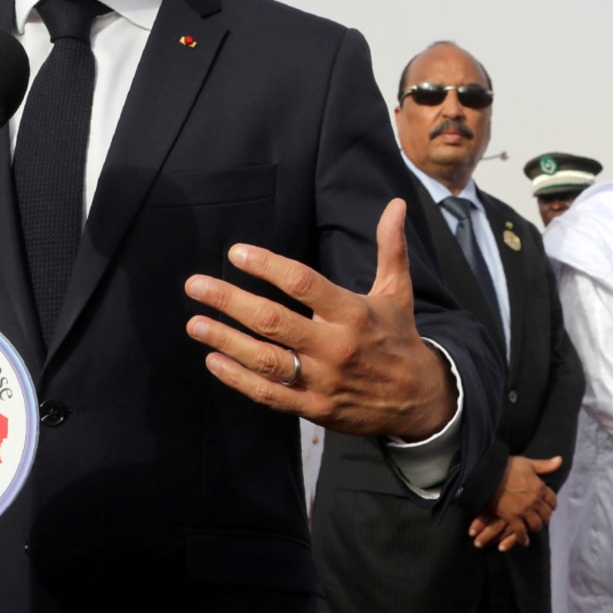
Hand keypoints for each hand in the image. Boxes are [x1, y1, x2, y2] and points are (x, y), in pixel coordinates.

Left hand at [184, 199, 456, 440]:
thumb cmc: (399, 338)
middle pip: (273, 321)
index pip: (302, 283)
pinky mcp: (314, 408)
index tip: (236, 253)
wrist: (419, 400)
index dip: (267, 266)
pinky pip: (270, 394)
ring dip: (225, 340)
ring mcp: (322, 380)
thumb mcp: (397, 291)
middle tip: (195, 285)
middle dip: (229, 300)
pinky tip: (213, 361)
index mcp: (353, 312)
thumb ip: (390, 247)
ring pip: (265, 359)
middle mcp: (335, 346)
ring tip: (194, 323)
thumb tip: (396, 204)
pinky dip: (238, 379)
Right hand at [470, 455, 562, 550]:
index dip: (551, 504)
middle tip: (540, 519)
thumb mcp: (528, 463)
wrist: (488, 474)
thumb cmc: (507, 466)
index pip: (552, 500)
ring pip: (535, 525)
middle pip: (546, 515)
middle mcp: (535, 501)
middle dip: (544, 517)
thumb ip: (545, 465)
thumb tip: (560, 460)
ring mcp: (524, 510)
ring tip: (532, 528)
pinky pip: (520, 531)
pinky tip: (524, 541)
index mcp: (540, 487)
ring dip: (535, 527)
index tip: (548, 507)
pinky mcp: (511, 517)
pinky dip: (522, 538)